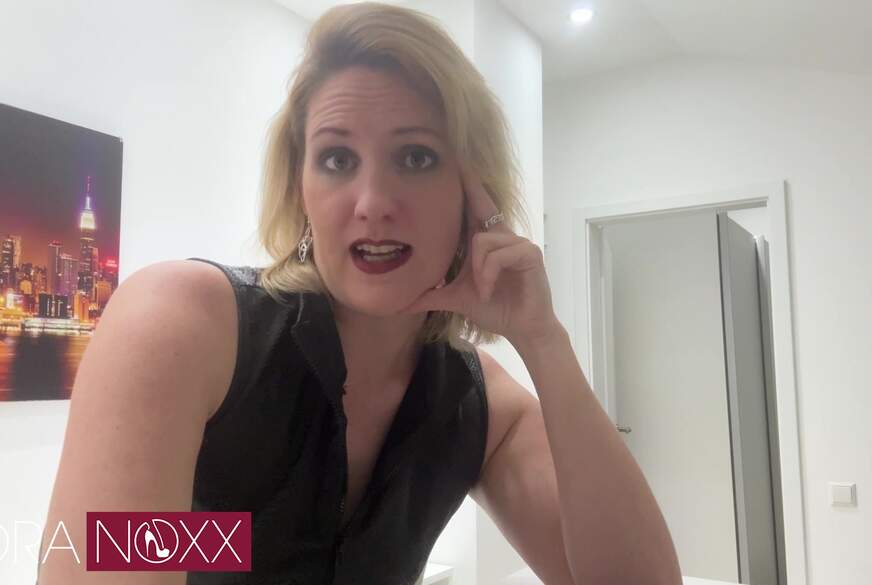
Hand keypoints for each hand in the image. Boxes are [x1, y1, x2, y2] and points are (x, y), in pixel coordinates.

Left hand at [399, 164, 561, 346]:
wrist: (522, 328)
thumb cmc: (494, 308)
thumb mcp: (456, 298)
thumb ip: (430, 295)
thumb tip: (401, 302)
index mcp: (487, 240)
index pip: (476, 205)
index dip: (469, 182)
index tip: (459, 158)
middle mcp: (503, 235)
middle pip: (479, 210)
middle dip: (472, 189)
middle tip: (460, 165)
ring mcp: (519, 243)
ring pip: (482, 241)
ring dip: (477, 271)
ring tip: (483, 288)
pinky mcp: (530, 254)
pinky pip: (497, 255)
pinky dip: (488, 275)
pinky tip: (490, 290)